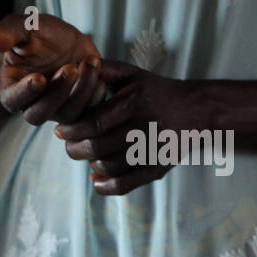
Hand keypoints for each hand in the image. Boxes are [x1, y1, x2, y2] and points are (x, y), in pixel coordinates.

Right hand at [0, 13, 103, 124]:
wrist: (64, 42)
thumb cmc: (39, 36)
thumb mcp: (25, 27)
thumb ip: (9, 32)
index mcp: (11, 88)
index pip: (12, 100)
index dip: (25, 92)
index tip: (38, 78)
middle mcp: (32, 105)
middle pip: (39, 114)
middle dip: (57, 92)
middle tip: (70, 68)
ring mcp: (56, 110)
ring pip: (67, 114)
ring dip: (81, 90)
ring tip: (90, 61)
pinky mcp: (79, 109)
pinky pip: (89, 111)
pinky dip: (95, 90)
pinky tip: (97, 67)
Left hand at [55, 60, 204, 195]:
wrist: (197, 109)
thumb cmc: (154, 90)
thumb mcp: (131, 74)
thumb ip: (102, 70)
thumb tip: (70, 70)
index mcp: (135, 101)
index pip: (92, 123)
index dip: (71, 130)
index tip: (60, 131)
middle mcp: (146, 126)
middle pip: (97, 147)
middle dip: (75, 149)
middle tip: (70, 145)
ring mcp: (154, 149)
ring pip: (108, 166)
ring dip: (91, 164)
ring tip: (88, 155)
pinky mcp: (159, 167)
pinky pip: (126, 184)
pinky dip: (106, 186)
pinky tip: (96, 180)